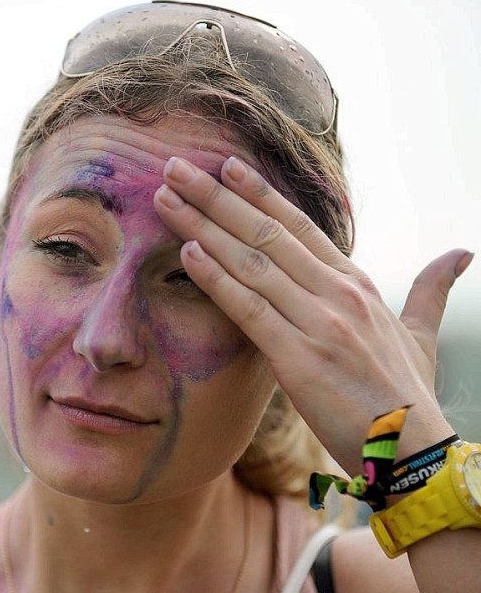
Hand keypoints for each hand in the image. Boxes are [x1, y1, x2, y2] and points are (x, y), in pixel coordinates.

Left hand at [154, 155, 471, 473]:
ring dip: (203, 226)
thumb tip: (462, 253)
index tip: (226, 165)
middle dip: (216, 196)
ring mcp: (319, 322)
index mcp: (356, 283)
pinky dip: (217, 279)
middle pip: (266, 232)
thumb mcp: (419, 333)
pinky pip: (250, 309)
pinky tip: (187, 253)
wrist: (413, 451)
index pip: (299, 225)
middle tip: (176, 165)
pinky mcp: (300, 358)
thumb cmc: (409, 394)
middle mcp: (336, 293)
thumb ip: (430, 290)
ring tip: (166, 196)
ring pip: (251, 262)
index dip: (259, 193)